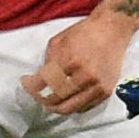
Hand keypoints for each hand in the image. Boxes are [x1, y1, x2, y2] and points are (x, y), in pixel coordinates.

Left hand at [24, 9, 138, 117]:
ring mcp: (96, 86)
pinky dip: (71, 106)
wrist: (113, 30)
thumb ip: (48, 61)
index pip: (44, 82)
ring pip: (69, 108)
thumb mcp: (59, 41)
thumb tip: (39, 80)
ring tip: (48, 101)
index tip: (25, 82)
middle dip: (41, 98)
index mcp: (70, 60)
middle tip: (36, 94)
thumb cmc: (84, 33)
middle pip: (55, 99)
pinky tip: (66, 99)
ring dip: (54, 107)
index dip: (30, 86)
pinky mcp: (105, 92)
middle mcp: (84, 76)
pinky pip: (83, 108)